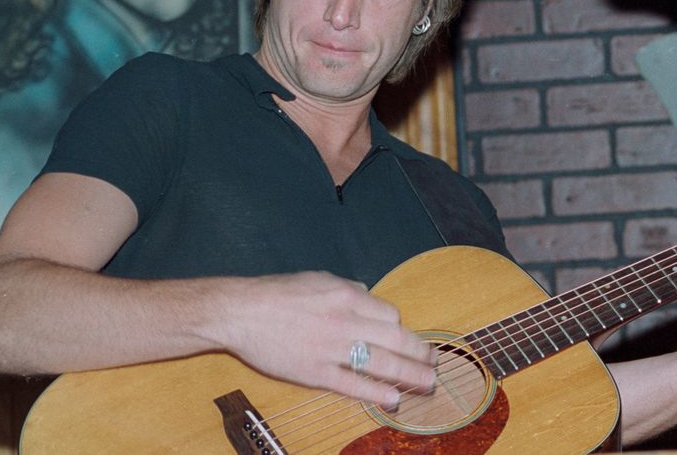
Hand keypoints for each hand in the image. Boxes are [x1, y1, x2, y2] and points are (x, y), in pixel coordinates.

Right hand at [221, 271, 435, 407]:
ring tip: (428, 382)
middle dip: (419, 352)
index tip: (402, 337)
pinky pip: (353, 384)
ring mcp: (331, 348)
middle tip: (434, 362)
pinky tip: (393, 397)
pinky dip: (376, 392)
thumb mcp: (318, 279)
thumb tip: (367, 295)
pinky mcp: (316, 372)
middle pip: (395, 338)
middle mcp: (345, 321)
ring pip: (381, 362)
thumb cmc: (278, 293)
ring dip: (410, 374)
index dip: (399, 327)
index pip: (389, 314)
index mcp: (346, 296)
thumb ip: (347, 289)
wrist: (241, 312)